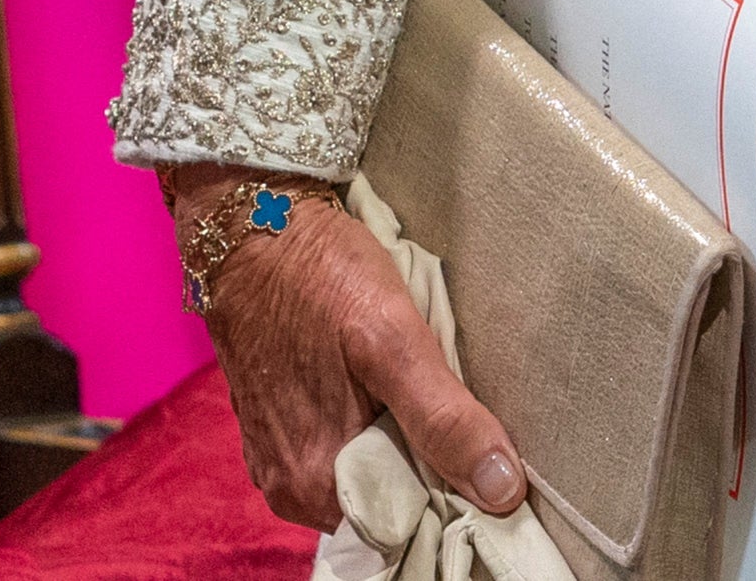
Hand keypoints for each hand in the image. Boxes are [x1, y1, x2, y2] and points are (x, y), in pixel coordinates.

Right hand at [179, 168, 521, 534]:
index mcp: (315, 483)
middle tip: (477, 422)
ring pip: (371, 473)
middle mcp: (291, 486)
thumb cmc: (322, 277)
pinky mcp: (281, 427)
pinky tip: (399, 391)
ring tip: (441, 399)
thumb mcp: (394, 341)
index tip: (500, 470)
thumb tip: (501, 491)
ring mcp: (281, 457)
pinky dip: (379, 427)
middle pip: (389, 503)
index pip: (407, 526)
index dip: (457, 498)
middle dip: (436, 472)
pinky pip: (345, 448)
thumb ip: (443, 420)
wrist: (254, 228)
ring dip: (410, 446)